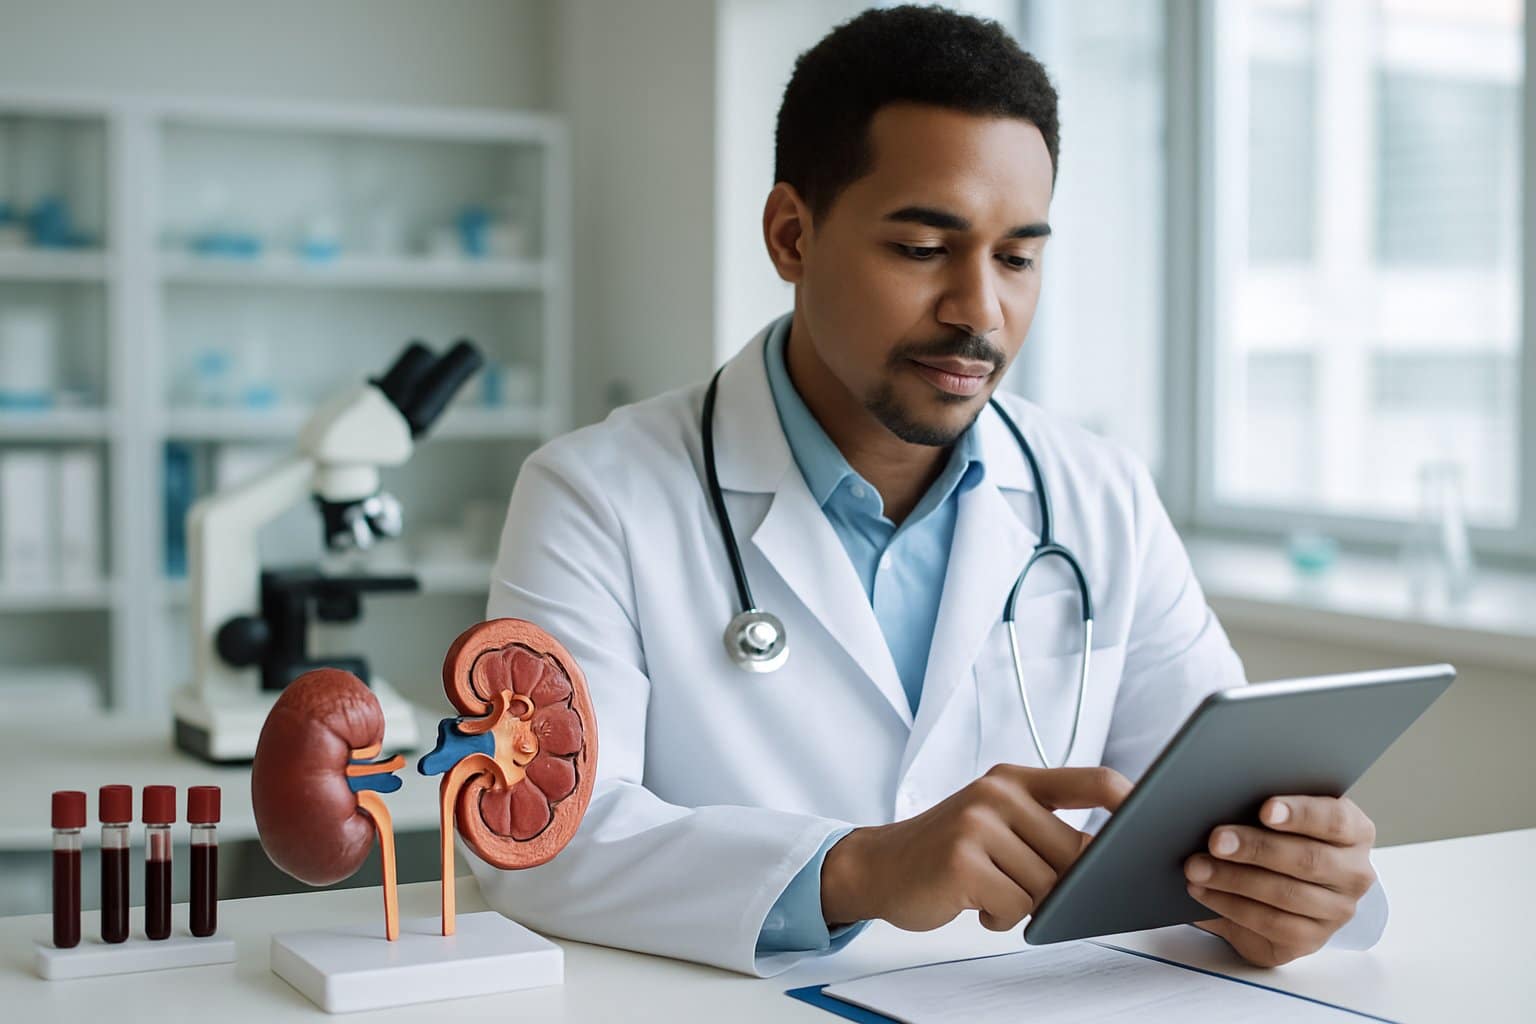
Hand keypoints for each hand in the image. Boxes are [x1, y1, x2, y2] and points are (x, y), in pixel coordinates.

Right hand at [821, 764, 1131, 932]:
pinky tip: (974, 903)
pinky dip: (1001, 918)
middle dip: (1060, 884)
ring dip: (1024, 904)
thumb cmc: (947, 853)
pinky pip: (1016, 906)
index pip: (1092, 781)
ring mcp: (978, 823)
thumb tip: (1111, 859)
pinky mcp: (963, 860)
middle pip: (1075, 852)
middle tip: (1016, 884)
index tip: (1155, 822)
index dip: (1131, 800)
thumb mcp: (995, 824)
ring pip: (1047, 885)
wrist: (877, 866)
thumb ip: (1046, 830)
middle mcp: (997, 792)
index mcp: (1013, 779)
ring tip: (988, 891)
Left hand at [1184, 796, 1377, 966]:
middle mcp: (1354, 873)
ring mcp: (1337, 911)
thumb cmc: (1280, 838)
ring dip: (1234, 879)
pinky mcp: (1312, 940)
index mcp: (1355, 832)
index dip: (1300, 814)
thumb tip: (1217, 797)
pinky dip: (1231, 906)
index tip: (1265, 810)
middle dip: (1256, 848)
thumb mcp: (1282, 818)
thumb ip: (1266, 809)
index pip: (1335, 820)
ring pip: (1287, 894)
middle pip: (1308, 859)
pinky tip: (1204, 892)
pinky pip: (1272, 924)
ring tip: (1197, 867)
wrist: (1286, 887)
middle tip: (1216, 840)